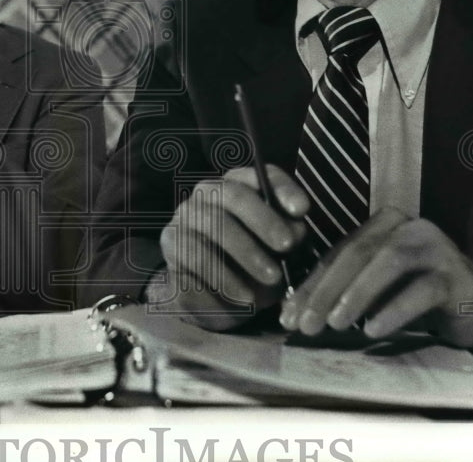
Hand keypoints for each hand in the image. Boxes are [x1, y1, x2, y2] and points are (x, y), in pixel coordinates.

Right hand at [150, 164, 308, 329]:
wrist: (216, 298)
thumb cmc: (254, 265)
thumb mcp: (278, 251)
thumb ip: (289, 235)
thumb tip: (294, 231)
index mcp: (237, 184)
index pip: (261, 174)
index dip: (283, 189)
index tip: (302, 210)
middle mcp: (207, 192)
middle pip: (234, 195)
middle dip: (263, 220)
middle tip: (286, 246)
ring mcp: (184, 215)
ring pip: (214, 225)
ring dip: (247, 253)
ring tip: (272, 277)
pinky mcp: (170, 244)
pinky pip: (195, 258)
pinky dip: (224, 279)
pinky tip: (244, 296)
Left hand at [278, 207, 472, 348]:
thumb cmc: (418, 293)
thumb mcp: (376, 287)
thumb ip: (341, 290)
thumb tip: (293, 311)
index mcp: (382, 223)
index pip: (338, 253)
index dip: (311, 284)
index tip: (288, 315)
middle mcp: (407, 226)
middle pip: (357, 254)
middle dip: (326, 291)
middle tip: (305, 324)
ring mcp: (435, 246)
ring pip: (387, 263)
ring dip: (356, 294)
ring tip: (335, 324)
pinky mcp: (457, 275)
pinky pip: (421, 291)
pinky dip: (394, 310)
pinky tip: (373, 330)